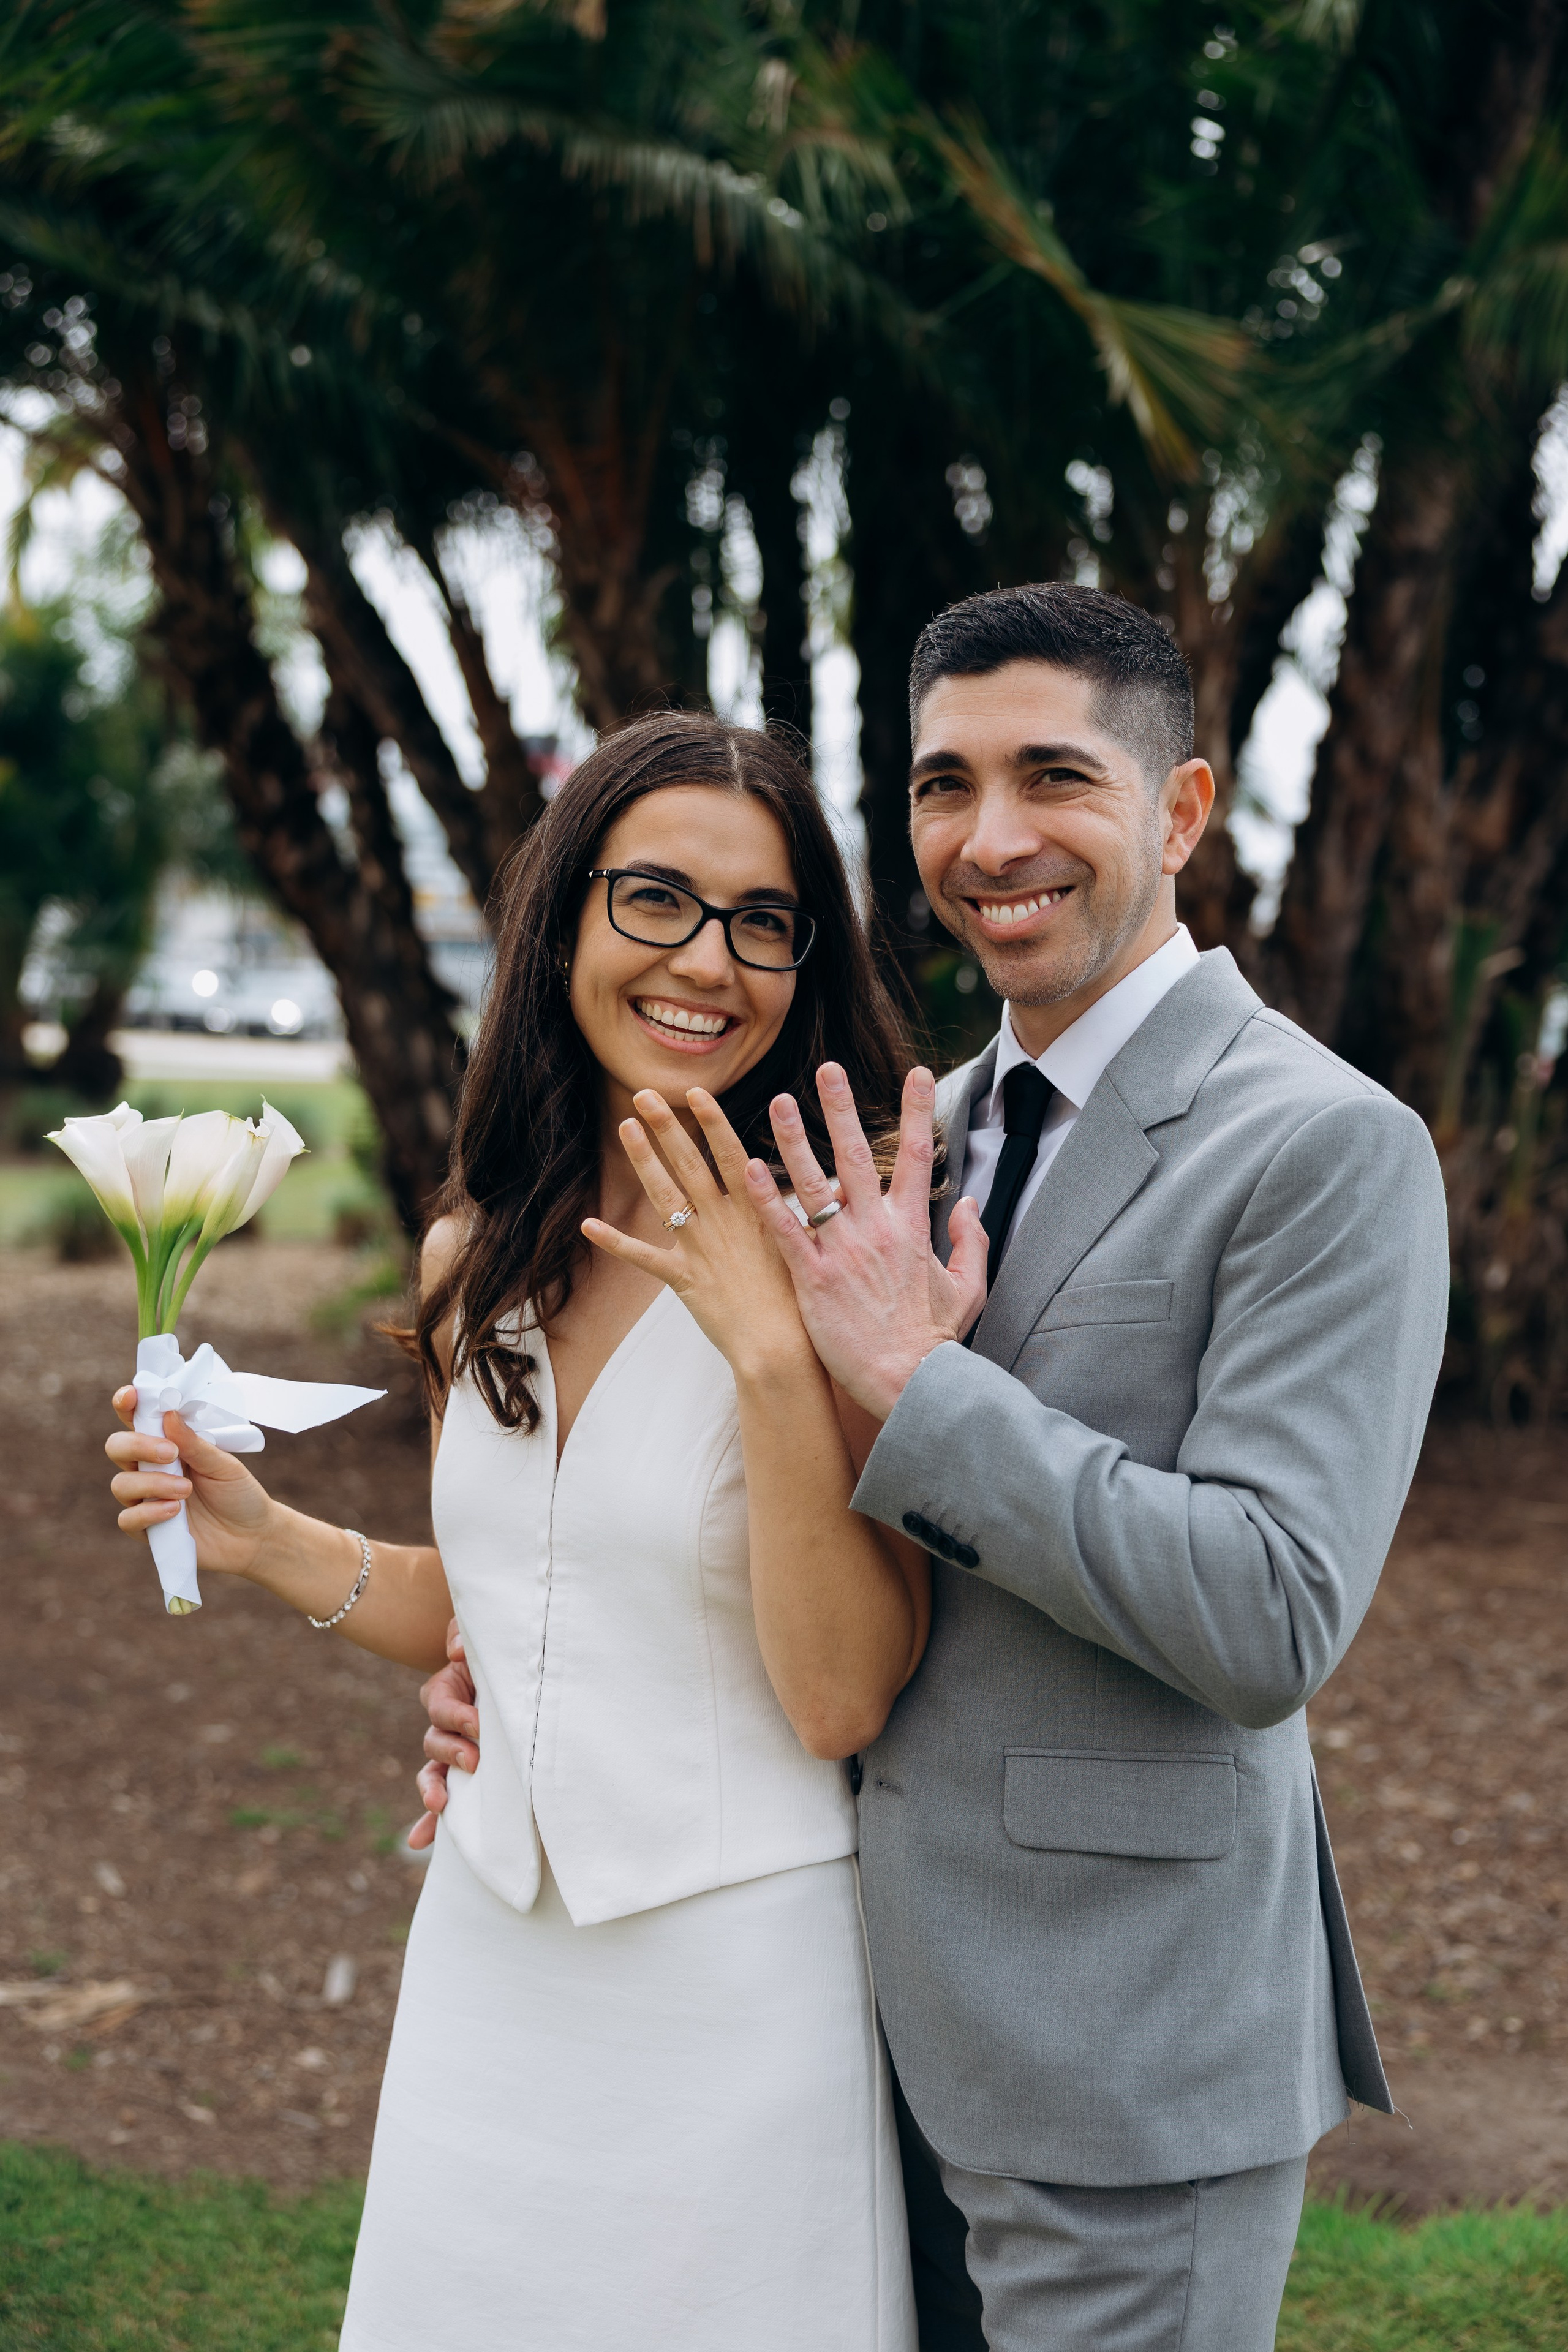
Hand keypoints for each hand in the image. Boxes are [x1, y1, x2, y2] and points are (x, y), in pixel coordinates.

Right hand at [105, 1386, 273, 1578]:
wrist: (253, 1536)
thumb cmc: (238, 1494)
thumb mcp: (223, 1464)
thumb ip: (194, 1443)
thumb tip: (168, 1415)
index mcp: (167, 1444)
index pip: (136, 1419)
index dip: (127, 1404)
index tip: (132, 1396)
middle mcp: (149, 1469)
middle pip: (117, 1447)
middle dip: (137, 1445)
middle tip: (170, 1452)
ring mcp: (144, 1499)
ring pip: (121, 1484)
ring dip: (152, 1483)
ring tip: (186, 1489)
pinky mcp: (147, 1530)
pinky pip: (128, 1519)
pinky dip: (149, 1513)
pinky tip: (174, 1511)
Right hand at [407, 1619, 476, 1851]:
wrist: (516, 1668)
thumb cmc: (498, 1650)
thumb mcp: (480, 1634)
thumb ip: (462, 1633)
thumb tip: (456, 1651)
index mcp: (446, 1689)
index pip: (439, 1704)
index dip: (455, 1715)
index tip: (477, 1725)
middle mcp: (445, 1723)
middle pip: (434, 1741)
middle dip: (451, 1753)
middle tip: (474, 1761)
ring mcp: (453, 1750)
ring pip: (433, 1772)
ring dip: (433, 1790)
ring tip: (438, 1805)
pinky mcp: (464, 1772)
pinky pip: (442, 1798)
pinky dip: (429, 1821)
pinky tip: (419, 1842)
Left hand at [583, 1088, 813, 1381]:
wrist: (781, 1349)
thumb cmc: (803, 1301)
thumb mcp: (813, 1247)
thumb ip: (812, 1213)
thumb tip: (839, 1186)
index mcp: (755, 1211)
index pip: (729, 1154)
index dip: (712, 1120)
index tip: (695, 1091)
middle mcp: (723, 1222)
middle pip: (689, 1164)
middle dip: (666, 1126)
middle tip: (644, 1094)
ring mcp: (700, 1248)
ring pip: (664, 1196)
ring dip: (642, 1160)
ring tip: (624, 1127)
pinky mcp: (683, 1279)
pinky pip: (642, 1257)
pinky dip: (615, 1242)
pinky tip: (587, 1225)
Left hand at [744, 1064, 988, 1420]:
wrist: (910, 1382)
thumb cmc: (935, 1340)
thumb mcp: (968, 1287)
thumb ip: (971, 1241)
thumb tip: (968, 1205)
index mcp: (913, 1227)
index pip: (917, 1156)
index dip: (918, 1111)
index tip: (918, 1073)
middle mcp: (876, 1230)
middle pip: (856, 1156)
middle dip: (843, 1108)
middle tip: (829, 1069)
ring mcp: (842, 1252)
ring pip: (813, 1184)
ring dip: (794, 1140)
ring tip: (779, 1102)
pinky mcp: (812, 1279)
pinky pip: (785, 1231)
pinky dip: (765, 1200)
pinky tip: (746, 1169)